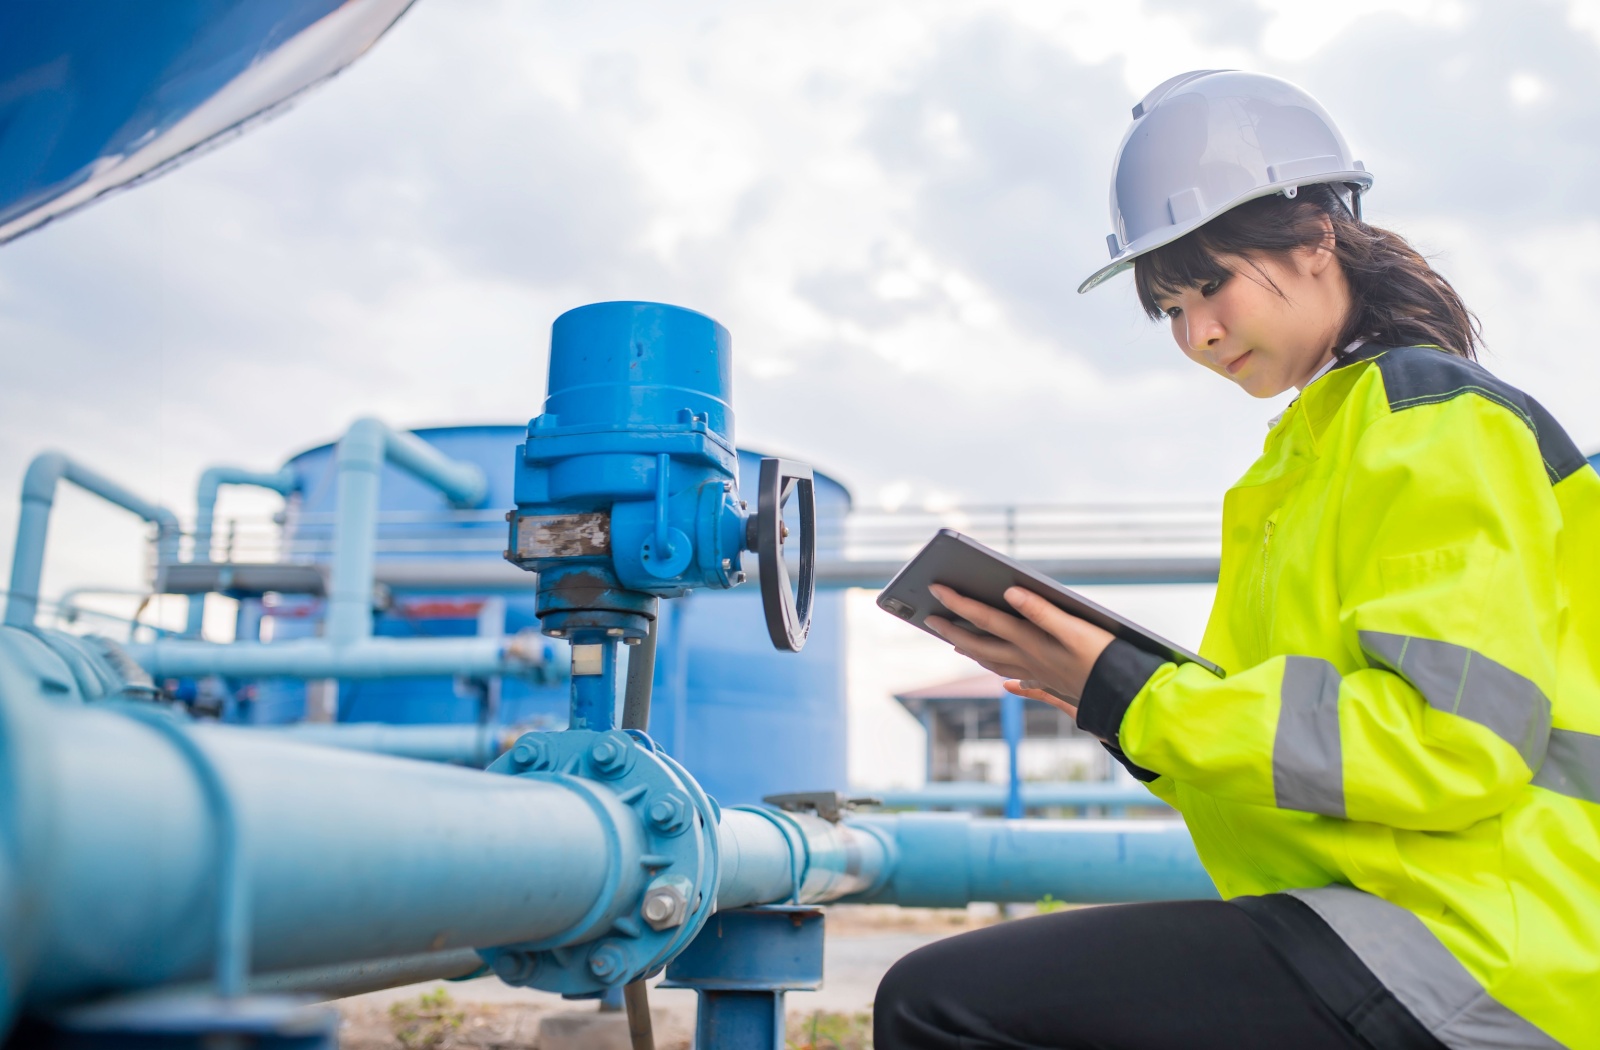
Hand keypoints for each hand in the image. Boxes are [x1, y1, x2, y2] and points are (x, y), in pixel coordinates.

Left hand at [925, 584, 1114, 721]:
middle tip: (931, 618)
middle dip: (953, 630)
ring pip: (994, 662)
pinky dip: (1004, 675)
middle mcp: (1027, 660)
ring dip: (973, 651)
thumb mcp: (1075, 628)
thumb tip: (1009, 593)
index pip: (984, 618)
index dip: (958, 602)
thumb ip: (1041, 610)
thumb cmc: (1103, 658)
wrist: (1124, 696)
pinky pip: (1018, 678)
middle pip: (980, 644)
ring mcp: (1037, 673)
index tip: (935, 588)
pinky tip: (1006, 682)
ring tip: (957, 643)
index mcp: (1029, 642)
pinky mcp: (1051, 682)